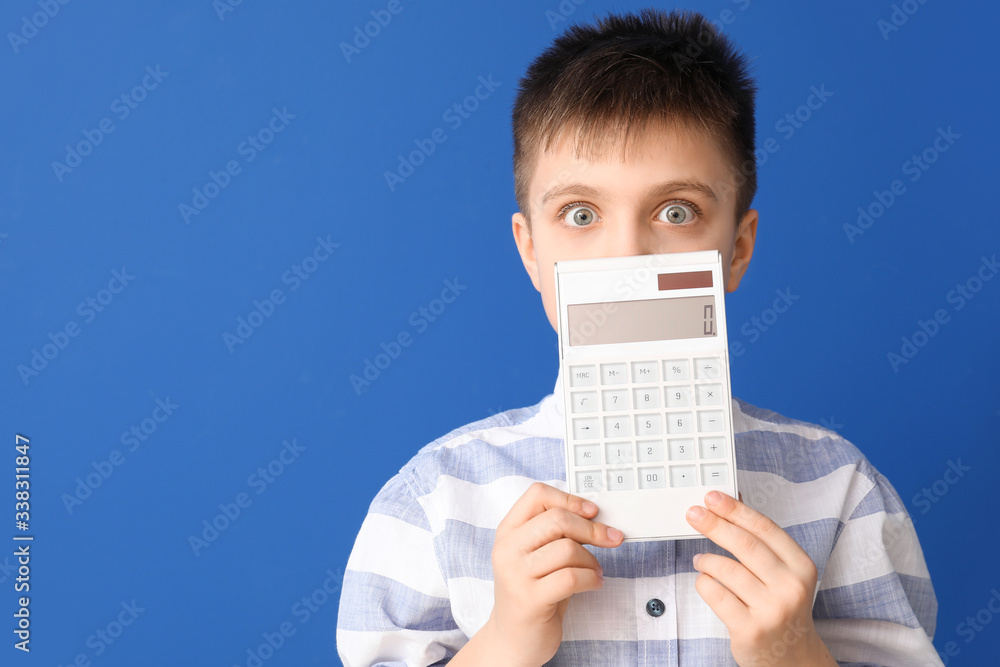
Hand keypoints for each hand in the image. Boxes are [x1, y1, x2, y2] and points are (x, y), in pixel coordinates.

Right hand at [484, 481, 623, 666]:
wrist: (512, 639)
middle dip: (592, 529)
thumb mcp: (536, 555)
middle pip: (557, 519)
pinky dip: (592, 579)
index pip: (537, 495)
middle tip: (611, 538)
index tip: (592, 512)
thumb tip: (594, 515)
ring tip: (595, 571)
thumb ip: (555, 533)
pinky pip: (572, 577)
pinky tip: (594, 583)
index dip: (570, 499)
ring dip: (592, 560)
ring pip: (568, 549)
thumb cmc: (532, 592)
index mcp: (508, 531)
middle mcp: (507, 549)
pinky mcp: (530, 599)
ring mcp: (515, 574)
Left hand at [686, 490, 836, 665]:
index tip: (713, 497)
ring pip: (726, 569)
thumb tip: (732, 502)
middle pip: (744, 544)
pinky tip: (705, 582)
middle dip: (714, 525)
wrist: (793, 658)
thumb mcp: (783, 574)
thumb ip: (761, 542)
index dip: (736, 510)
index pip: (765, 529)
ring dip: (706, 559)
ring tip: (700, 560)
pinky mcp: (749, 629)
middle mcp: (790, 587)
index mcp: (802, 567)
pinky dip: (704, 582)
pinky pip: (715, 594)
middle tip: (694, 514)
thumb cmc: (782, 608)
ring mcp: (771, 610)